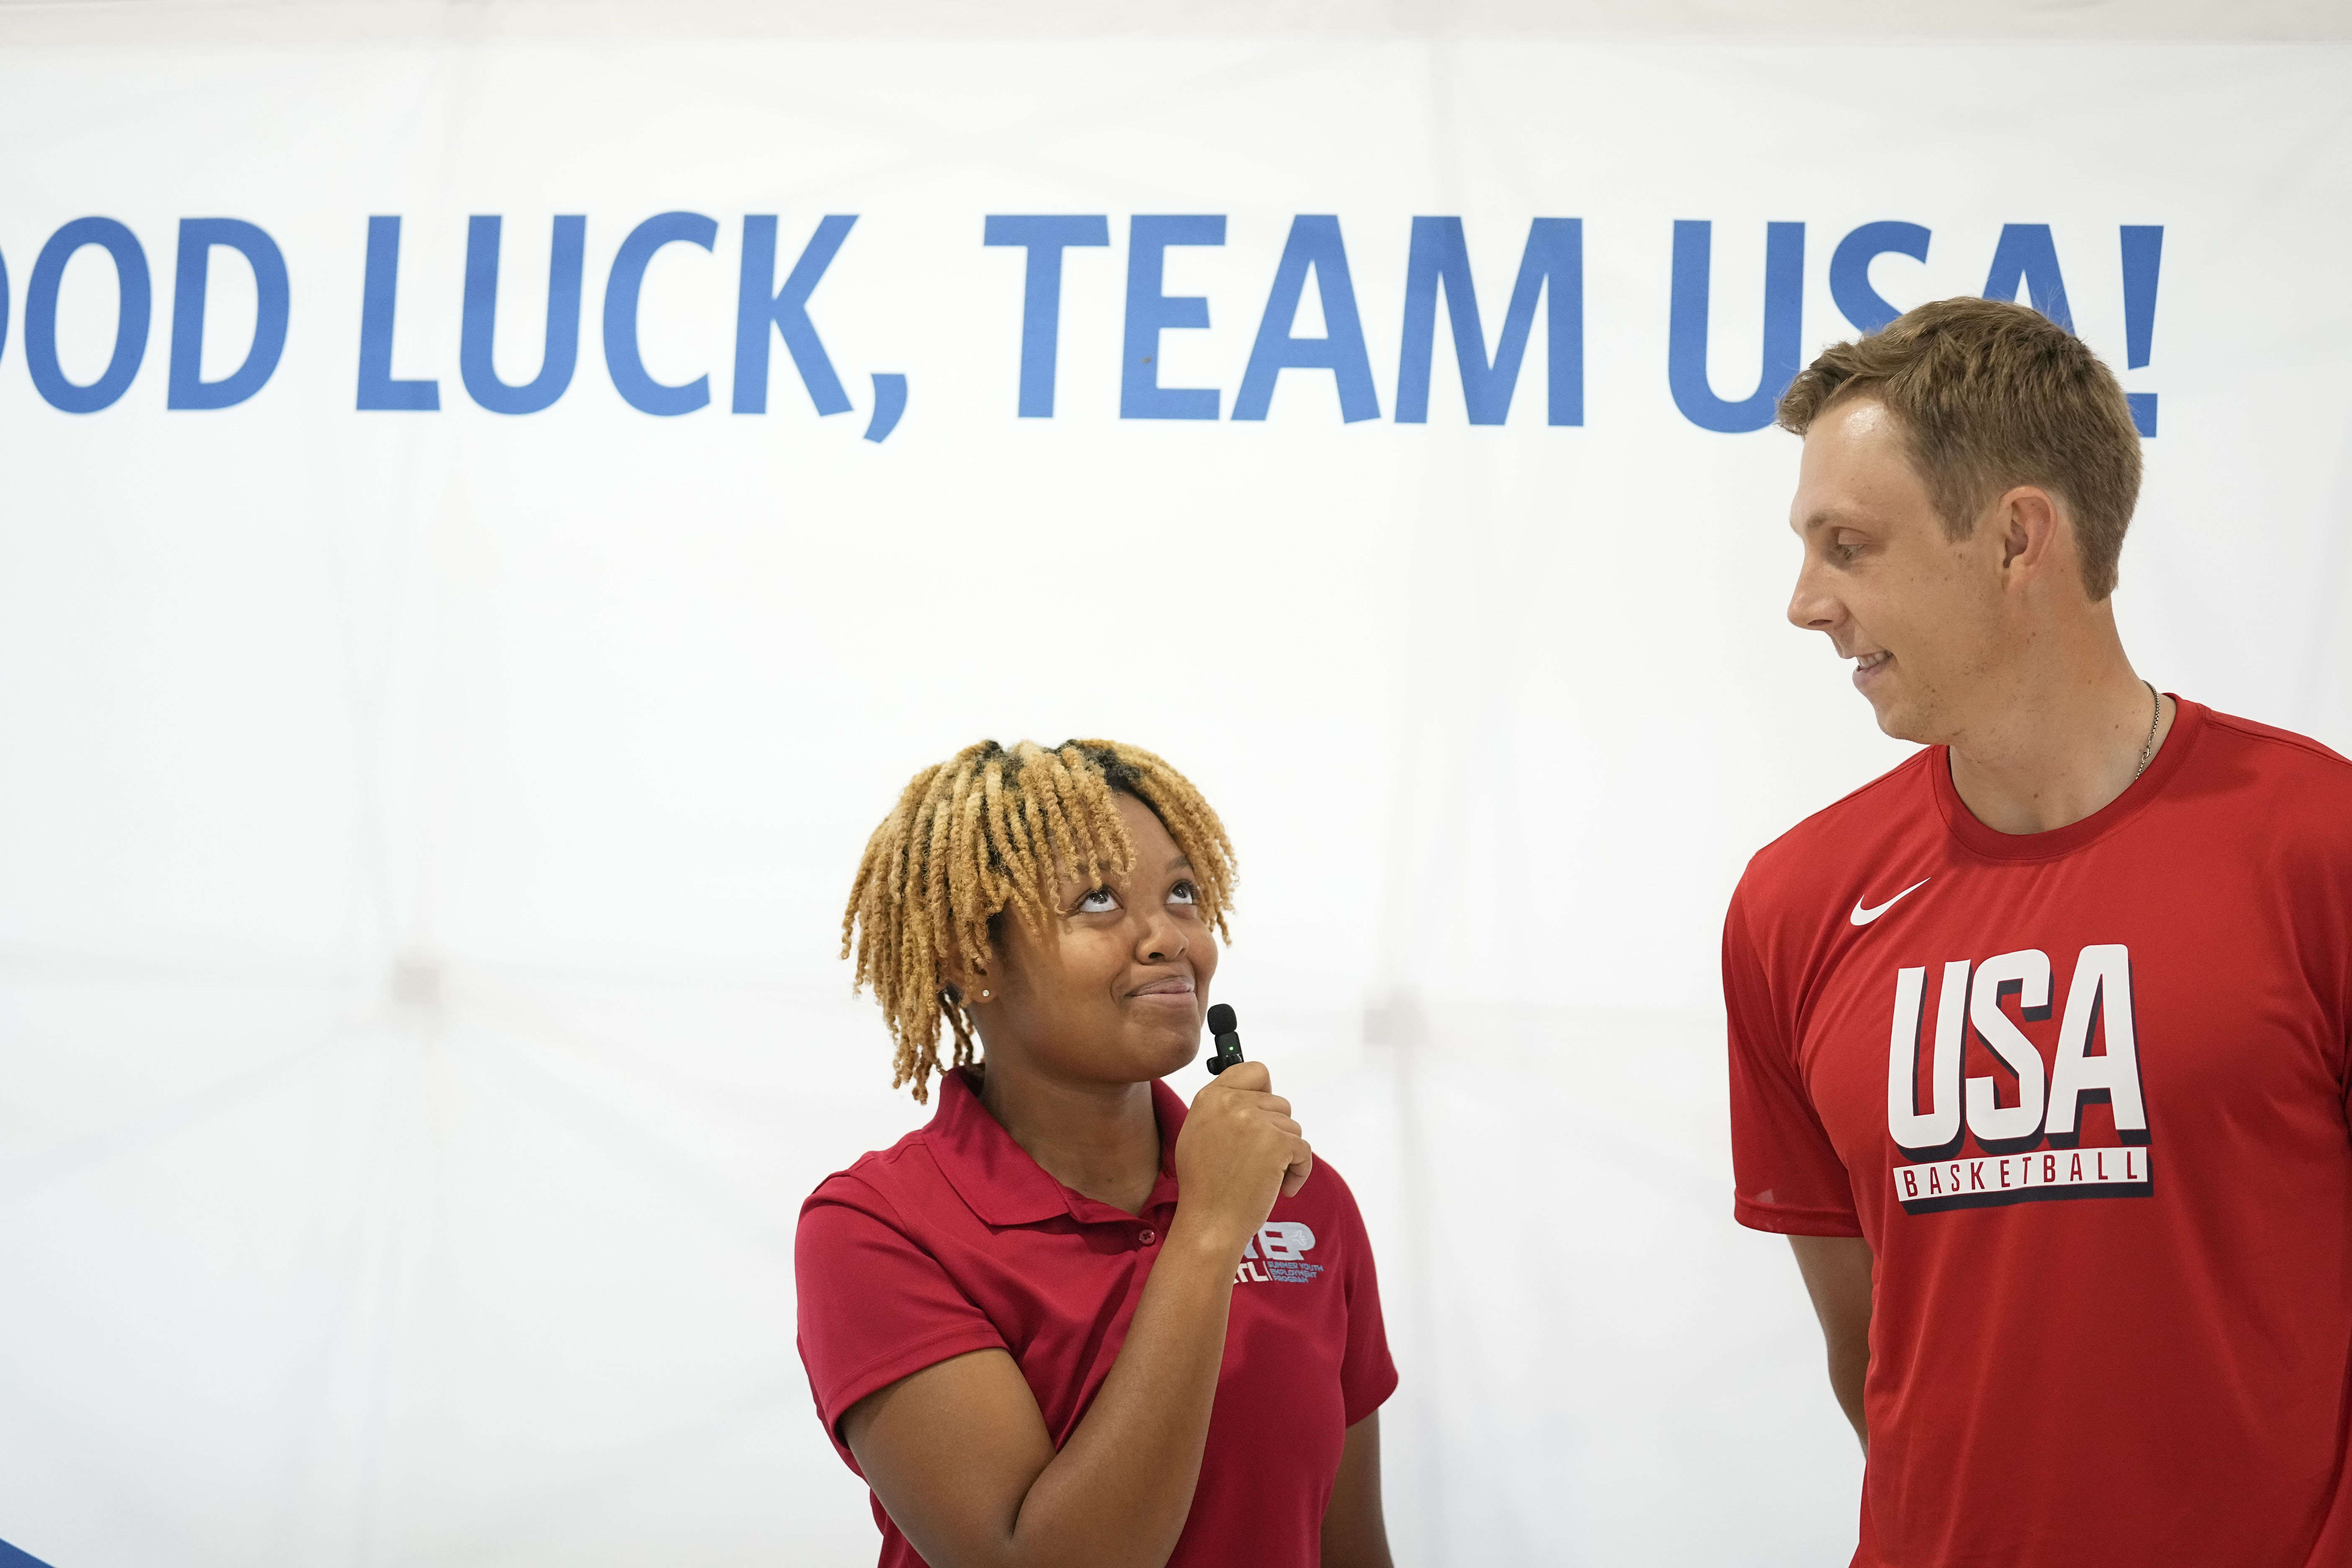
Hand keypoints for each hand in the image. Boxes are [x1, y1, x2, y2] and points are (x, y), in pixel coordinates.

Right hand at [1173, 1061, 1312, 1259]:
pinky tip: (1279, 1187)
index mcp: (1210, 1098)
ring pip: (1292, 1127)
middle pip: (1279, 1104)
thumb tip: (1252, 1097)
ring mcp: (1255, 1121)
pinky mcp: (1277, 1143)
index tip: (1262, 1115)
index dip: (1264, 1093)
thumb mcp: (1199, 1134)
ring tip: (1262, 1177)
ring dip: (1286, 1154)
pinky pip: (1304, 1150)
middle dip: (1275, 1132)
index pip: (1254, 1071)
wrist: (1209, 1223)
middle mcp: (1232, 1103)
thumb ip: (1223, 1109)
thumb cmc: (1205, 1187)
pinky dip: (1298, 1171)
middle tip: (1256, 1161)